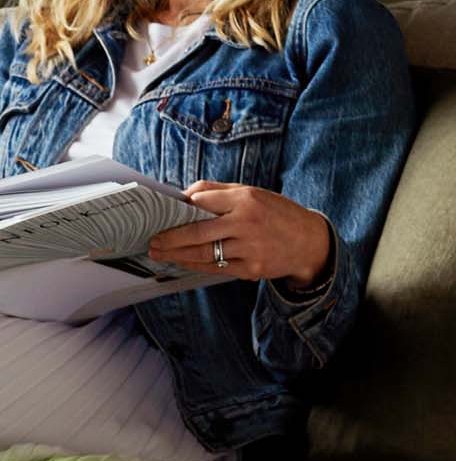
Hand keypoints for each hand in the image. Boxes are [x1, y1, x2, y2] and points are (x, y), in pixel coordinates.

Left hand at [145, 182, 333, 289]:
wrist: (308, 241)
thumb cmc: (275, 214)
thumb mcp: (252, 193)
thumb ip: (218, 191)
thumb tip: (184, 194)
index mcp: (246, 199)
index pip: (202, 201)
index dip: (180, 208)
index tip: (162, 213)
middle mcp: (246, 223)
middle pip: (197, 231)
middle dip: (170, 237)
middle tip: (152, 240)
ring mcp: (248, 248)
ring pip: (204, 253)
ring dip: (177, 254)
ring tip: (159, 252)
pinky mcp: (250, 269)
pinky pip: (215, 268)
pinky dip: (195, 264)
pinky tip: (181, 261)